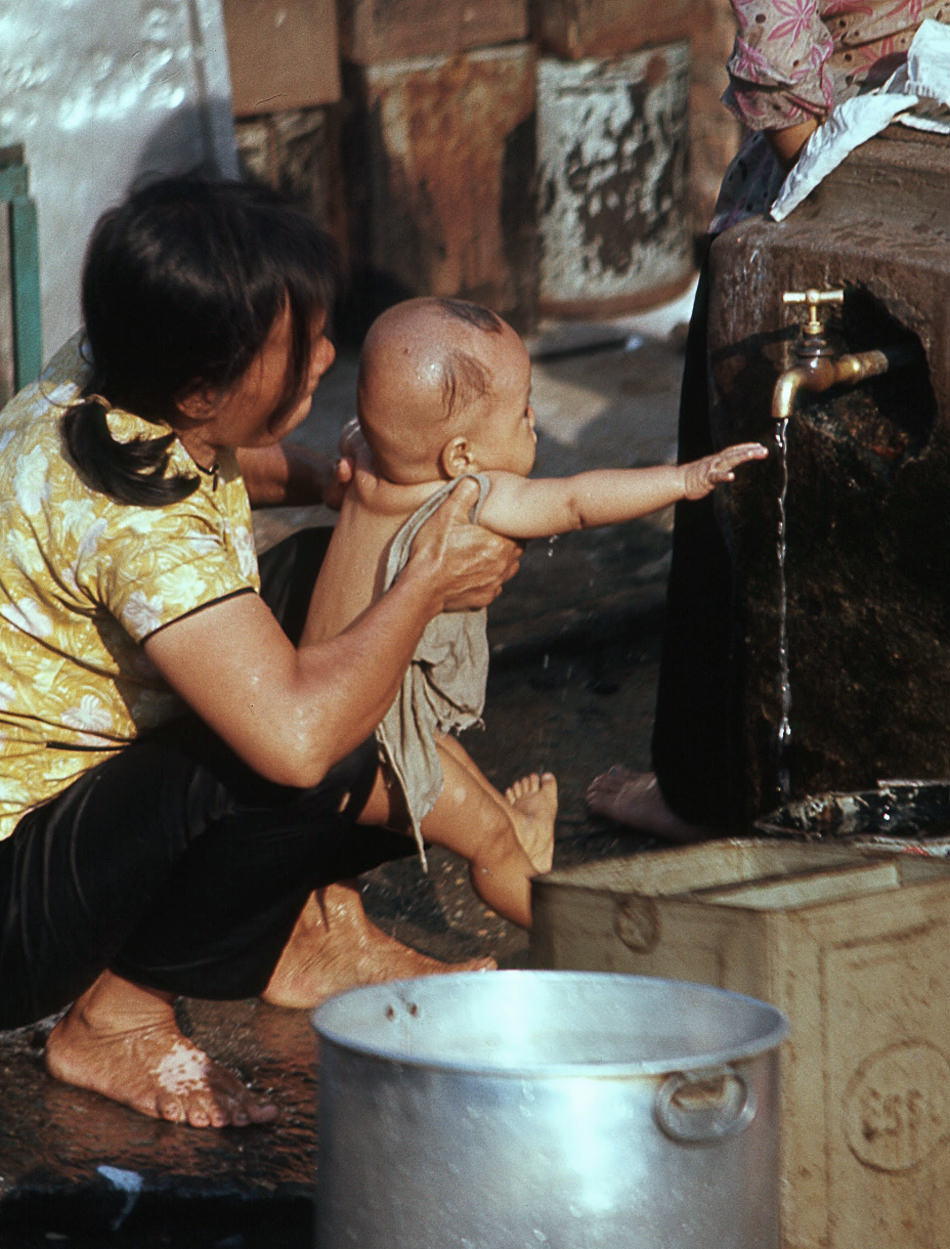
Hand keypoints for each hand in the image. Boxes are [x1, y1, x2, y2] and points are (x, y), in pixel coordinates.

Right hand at [407, 479, 521, 611]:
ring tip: (484, 552)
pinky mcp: (485, 598)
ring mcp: (495, 583)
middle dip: (507, 541)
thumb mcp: (445, 514)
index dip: (510, 524)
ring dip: (501, 560)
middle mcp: (503, 565)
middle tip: (490, 534)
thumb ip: (465, 493)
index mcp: (499, 543)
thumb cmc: (433, 551)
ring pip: (508, 568)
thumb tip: (475, 481)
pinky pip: (495, 586)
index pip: (519, 530)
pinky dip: (489, 578)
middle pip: (516, 549)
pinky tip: (475, 571)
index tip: (500, 520)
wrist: (422, 589)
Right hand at [682, 442, 767, 499]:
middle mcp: (716, 461)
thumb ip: (721, 466)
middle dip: (750, 451)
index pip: (734, 450)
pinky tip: (732, 476)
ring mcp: (711, 469)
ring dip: (741, 456)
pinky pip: (716, 477)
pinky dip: (724, 476)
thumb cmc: (694, 477)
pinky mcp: (706, 479)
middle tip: (764, 450)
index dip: (747, 447)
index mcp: (718, 459)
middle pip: (735, 453)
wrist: (679, 481)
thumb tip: (730, 464)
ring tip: (753, 454)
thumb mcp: (710, 468)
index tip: (760, 446)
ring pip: (728, 461)